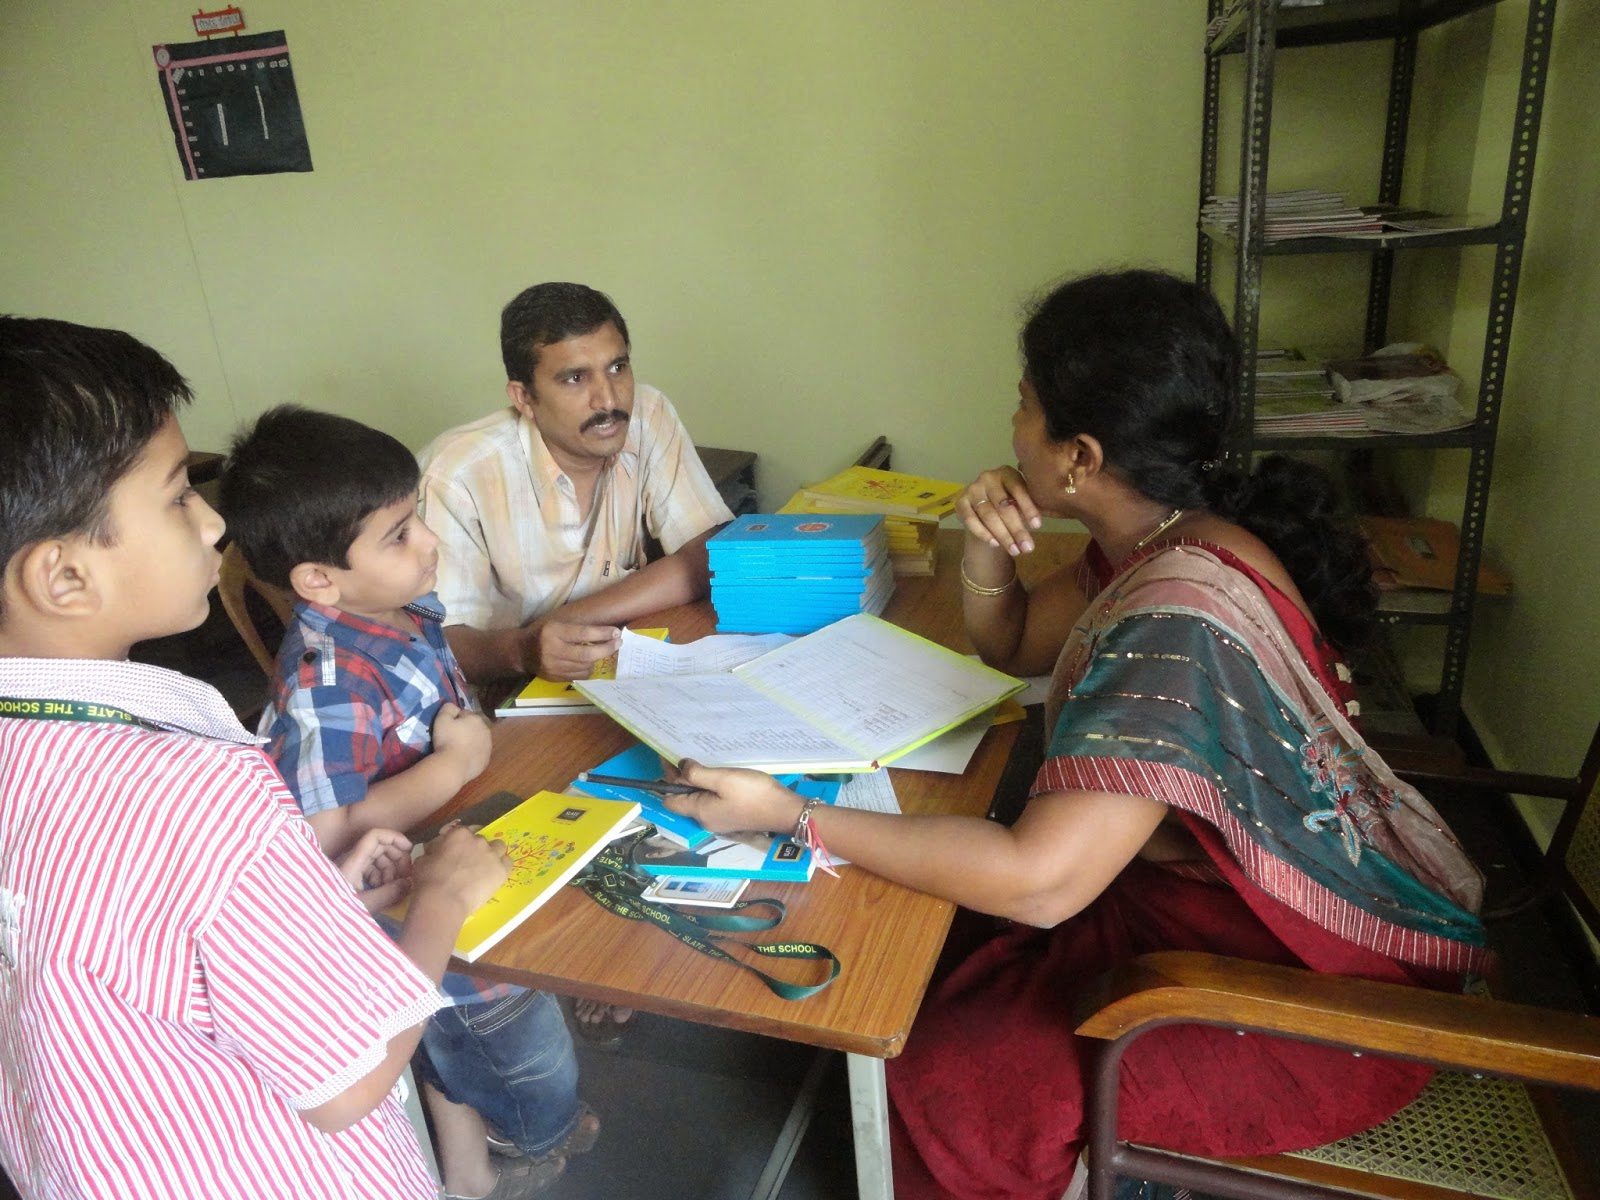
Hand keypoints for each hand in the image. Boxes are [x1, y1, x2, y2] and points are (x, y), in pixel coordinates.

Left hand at [334, 827, 413, 910]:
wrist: (314, 922)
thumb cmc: (336, 913)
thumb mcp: (365, 905)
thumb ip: (389, 893)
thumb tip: (411, 882)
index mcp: (353, 862)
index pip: (374, 836)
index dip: (394, 838)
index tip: (409, 849)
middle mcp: (351, 861)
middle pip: (378, 846)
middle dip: (396, 857)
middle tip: (406, 874)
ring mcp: (350, 869)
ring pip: (376, 858)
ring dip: (390, 868)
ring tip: (395, 885)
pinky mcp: (350, 878)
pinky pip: (370, 869)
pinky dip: (381, 876)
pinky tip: (383, 890)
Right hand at [411, 823, 511, 913]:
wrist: (443, 901)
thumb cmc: (429, 880)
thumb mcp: (423, 859)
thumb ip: (433, 850)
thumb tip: (436, 849)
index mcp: (459, 834)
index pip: (464, 830)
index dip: (461, 841)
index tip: (457, 850)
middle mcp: (478, 840)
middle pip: (481, 839)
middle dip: (475, 848)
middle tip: (468, 862)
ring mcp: (492, 854)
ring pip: (498, 846)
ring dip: (492, 853)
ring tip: (484, 866)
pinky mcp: (501, 870)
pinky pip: (508, 862)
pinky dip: (502, 865)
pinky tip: (495, 873)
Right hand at [431, 703, 492, 782]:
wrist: (454, 766)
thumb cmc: (447, 740)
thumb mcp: (442, 719)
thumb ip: (448, 708)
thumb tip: (454, 707)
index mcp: (476, 719)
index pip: (464, 714)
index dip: (454, 719)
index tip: (447, 727)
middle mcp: (486, 730)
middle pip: (473, 727)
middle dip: (464, 730)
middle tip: (451, 738)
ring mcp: (488, 747)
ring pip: (477, 740)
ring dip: (470, 742)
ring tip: (457, 749)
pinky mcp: (486, 760)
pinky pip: (478, 754)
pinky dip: (472, 754)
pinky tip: (462, 758)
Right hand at [522, 619, 622, 681]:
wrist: (522, 652)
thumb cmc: (543, 634)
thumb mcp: (557, 625)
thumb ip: (578, 630)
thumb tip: (608, 633)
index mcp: (553, 632)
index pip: (583, 634)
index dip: (602, 633)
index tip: (617, 632)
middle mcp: (553, 651)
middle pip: (587, 654)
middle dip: (606, 649)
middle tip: (618, 643)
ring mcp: (554, 667)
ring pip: (586, 666)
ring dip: (596, 659)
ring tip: (599, 651)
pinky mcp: (556, 678)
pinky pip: (580, 676)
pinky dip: (588, 668)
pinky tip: (587, 662)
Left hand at [661, 759, 801, 834]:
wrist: (785, 811)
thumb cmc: (753, 794)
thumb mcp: (723, 779)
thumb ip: (697, 774)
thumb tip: (680, 767)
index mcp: (700, 811)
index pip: (669, 799)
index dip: (665, 779)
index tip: (667, 758)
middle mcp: (705, 819)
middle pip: (683, 799)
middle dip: (680, 778)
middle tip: (681, 753)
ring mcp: (719, 819)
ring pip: (698, 798)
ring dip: (695, 781)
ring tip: (698, 760)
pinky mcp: (731, 816)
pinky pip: (711, 800)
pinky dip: (708, 786)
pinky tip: (716, 773)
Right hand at [956, 466, 1040, 555]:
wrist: (985, 502)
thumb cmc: (1010, 500)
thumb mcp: (1021, 499)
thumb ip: (1030, 506)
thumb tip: (1037, 525)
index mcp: (1007, 472)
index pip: (1018, 489)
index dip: (1028, 508)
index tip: (1037, 526)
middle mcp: (988, 477)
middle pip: (1003, 506)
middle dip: (1016, 529)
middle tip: (1027, 547)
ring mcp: (973, 489)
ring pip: (988, 516)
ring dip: (1003, 535)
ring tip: (1015, 550)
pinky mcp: (961, 502)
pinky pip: (971, 520)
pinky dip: (983, 534)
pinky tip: (995, 544)